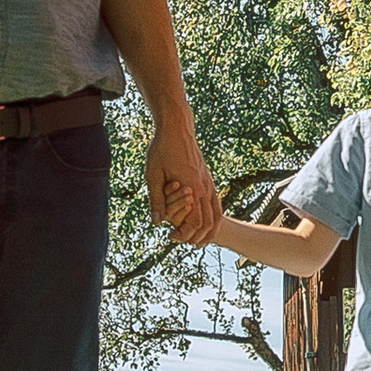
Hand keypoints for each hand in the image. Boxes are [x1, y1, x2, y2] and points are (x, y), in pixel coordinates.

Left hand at [147, 115, 220, 243]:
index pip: (194, 222)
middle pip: (209, 223)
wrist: (177, 128)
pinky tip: (205, 222)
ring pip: (217, 214)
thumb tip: (157, 223)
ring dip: (210, 230)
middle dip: (198, 237)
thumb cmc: (162, 149)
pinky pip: (217, 203)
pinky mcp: (208, 179)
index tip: (171, 237)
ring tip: (198, 240)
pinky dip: (214, 217)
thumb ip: (156, 200)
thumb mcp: (153, 175)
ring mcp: (209, 183)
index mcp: (191, 188)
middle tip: (184, 243)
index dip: (183, 234)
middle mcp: (204, 188)